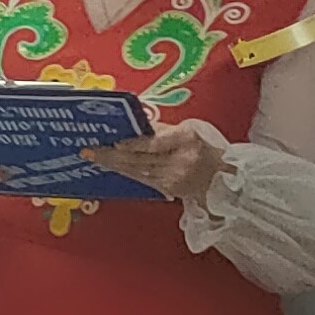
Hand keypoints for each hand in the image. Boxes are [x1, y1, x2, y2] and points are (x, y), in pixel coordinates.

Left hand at [85, 121, 230, 203]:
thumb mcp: (191, 129)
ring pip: (137, 170)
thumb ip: (163, 129)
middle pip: (141, 158)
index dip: (134, 144)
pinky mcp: (169, 188)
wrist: (224, 176)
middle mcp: (180, 159)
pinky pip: (141, 179)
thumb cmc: (205, 147)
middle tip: (89, 151)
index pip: (155, 143)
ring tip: (94, 158)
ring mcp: (174, 176)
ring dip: (113, 165)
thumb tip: (135, 126)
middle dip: (112, 155)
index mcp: (187, 139)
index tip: (115, 143)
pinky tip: (110, 167)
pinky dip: (124, 172)